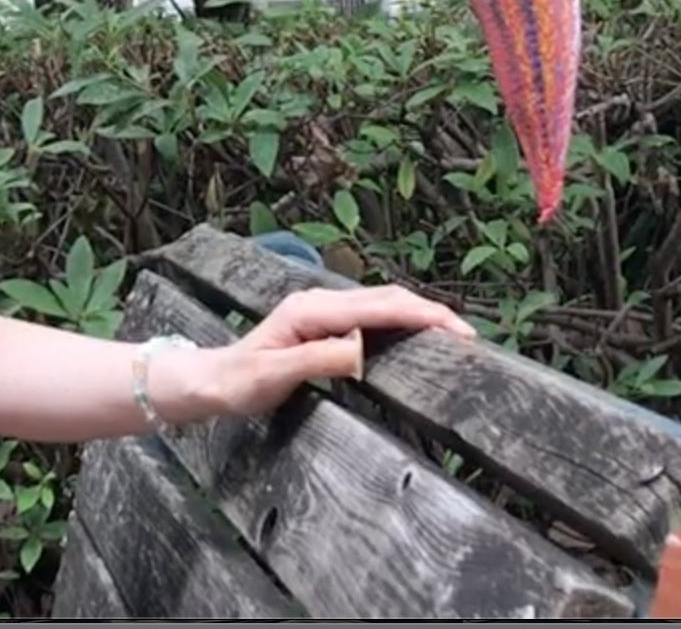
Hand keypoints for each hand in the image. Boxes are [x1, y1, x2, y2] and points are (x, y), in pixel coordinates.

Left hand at [163, 285, 474, 420]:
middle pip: (385, 298)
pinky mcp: (323, 325)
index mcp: (311, 310)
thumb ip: (318, 361)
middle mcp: (319, 303)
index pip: (377, 308)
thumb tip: (361, 351)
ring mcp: (321, 311)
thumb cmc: (237, 382)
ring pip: (380, 304)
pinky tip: (417, 335)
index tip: (457, 330)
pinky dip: (400, 321)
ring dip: (417, 314)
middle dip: (429, 312)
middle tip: (470, 336)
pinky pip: (370, 317)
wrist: (210, 381)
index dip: (420, 315)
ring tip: (454, 334)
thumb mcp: (274, 377)